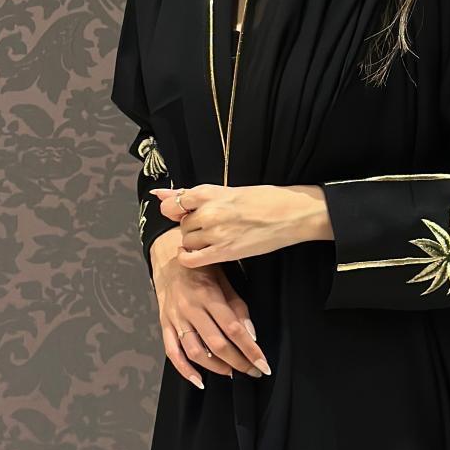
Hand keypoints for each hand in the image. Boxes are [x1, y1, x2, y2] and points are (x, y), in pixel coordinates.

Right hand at [150, 231, 271, 387]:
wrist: (168, 258)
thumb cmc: (202, 266)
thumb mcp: (224, 278)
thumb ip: (237, 305)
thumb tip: (251, 334)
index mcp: (208, 294)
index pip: (233, 328)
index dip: (250, 349)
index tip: (263, 364)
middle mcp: (191, 308)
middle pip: (217, 344)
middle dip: (238, 362)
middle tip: (253, 372)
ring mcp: (175, 318)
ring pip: (195, 352)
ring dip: (216, 368)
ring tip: (232, 373)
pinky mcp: (164, 324)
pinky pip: (172, 352)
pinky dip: (185, 370)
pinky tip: (199, 380)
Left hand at [151, 182, 331, 267]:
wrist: (291, 214)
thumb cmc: (265, 199)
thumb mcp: (229, 190)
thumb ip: (193, 195)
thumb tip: (159, 195)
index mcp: (211, 192)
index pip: (176, 202)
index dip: (178, 209)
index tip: (187, 212)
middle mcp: (209, 211)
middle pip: (183, 223)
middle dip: (192, 225)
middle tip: (211, 224)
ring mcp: (216, 233)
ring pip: (188, 240)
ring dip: (195, 241)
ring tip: (214, 236)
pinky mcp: (224, 252)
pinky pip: (192, 259)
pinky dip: (188, 257)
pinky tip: (197, 253)